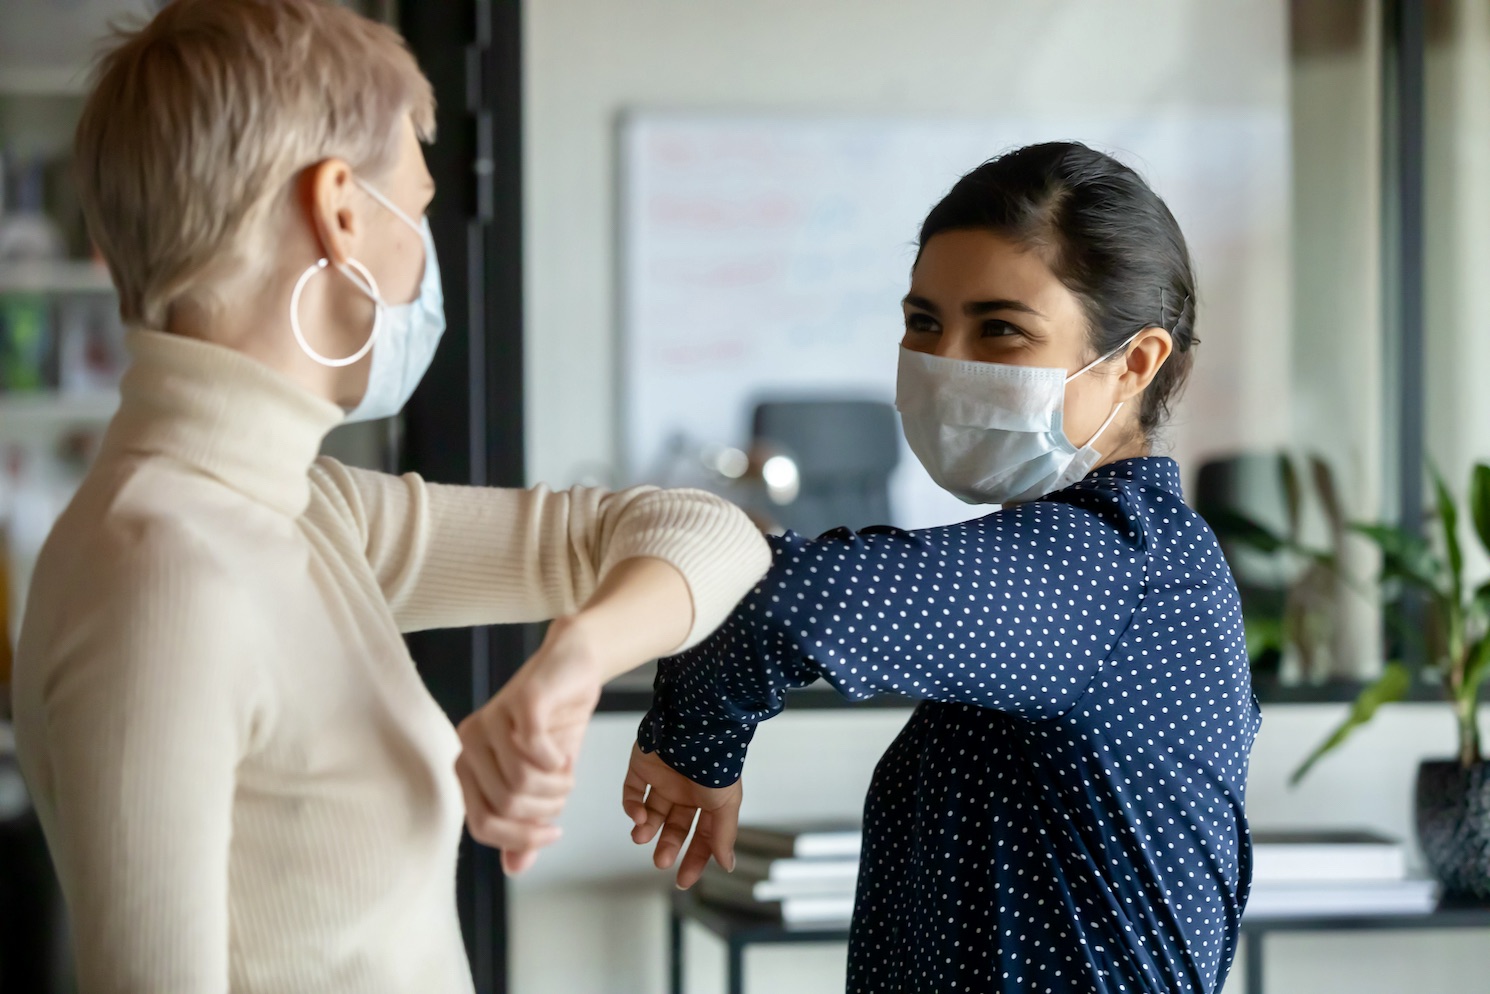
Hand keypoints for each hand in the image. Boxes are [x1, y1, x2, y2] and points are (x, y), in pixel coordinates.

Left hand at [455, 618, 602, 875]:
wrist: (576, 668)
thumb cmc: (556, 724)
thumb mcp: (543, 783)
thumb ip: (526, 823)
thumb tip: (514, 868)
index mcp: (468, 764)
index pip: (482, 825)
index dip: (521, 838)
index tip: (554, 832)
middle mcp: (470, 741)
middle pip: (506, 806)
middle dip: (546, 810)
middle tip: (564, 792)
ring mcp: (492, 718)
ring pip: (521, 782)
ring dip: (556, 788)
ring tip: (566, 774)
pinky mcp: (519, 701)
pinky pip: (534, 750)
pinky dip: (557, 762)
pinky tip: (564, 755)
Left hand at [622, 742, 741, 888]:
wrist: (694, 726)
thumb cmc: (715, 762)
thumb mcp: (726, 803)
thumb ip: (723, 835)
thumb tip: (727, 865)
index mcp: (708, 800)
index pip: (702, 836)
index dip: (694, 859)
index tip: (683, 880)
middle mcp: (685, 791)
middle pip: (674, 827)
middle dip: (667, 846)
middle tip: (661, 861)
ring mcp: (663, 779)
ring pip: (651, 813)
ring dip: (646, 829)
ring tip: (642, 837)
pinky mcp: (641, 767)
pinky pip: (632, 792)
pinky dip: (632, 807)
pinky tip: (639, 816)